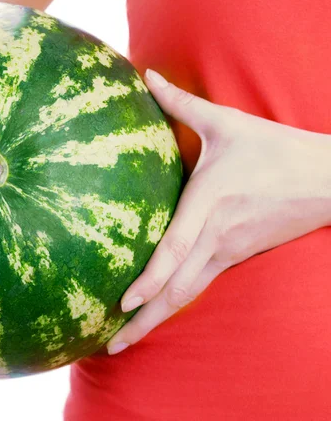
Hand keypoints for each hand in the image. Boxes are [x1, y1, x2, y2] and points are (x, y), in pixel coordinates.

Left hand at [107, 69, 330, 353]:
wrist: (329, 178)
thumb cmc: (274, 148)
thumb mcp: (226, 122)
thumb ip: (181, 102)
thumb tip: (145, 74)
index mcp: (210, 203)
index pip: (174, 249)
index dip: (150, 279)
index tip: (122, 303)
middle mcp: (217, 235)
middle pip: (178, 288)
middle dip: (144, 321)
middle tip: (111, 346)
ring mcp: (229, 252)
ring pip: (188, 295)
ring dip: (157, 322)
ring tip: (125, 343)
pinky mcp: (237, 257)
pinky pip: (200, 287)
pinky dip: (175, 306)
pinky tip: (155, 316)